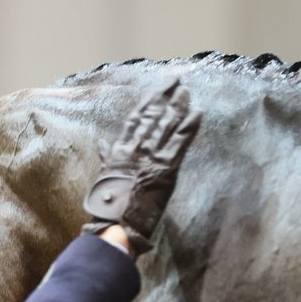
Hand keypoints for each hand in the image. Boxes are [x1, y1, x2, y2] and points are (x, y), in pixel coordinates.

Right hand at [83, 81, 200, 255]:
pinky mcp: (166, 167)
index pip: (136, 118)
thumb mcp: (103, 175)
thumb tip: (102, 143)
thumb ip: (106, 156)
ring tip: (187, 92)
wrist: (116, 219)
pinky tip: (197, 112)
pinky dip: (189, 127)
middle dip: (165, 97)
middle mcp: (136, 147)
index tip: (159, 89)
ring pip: (166, 124)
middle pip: (153, 115)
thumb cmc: (107, 203)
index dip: (149, 101)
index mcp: (121, 149)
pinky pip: (180, 142)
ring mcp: (151, 155)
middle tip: (176, 82)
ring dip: (178, 106)